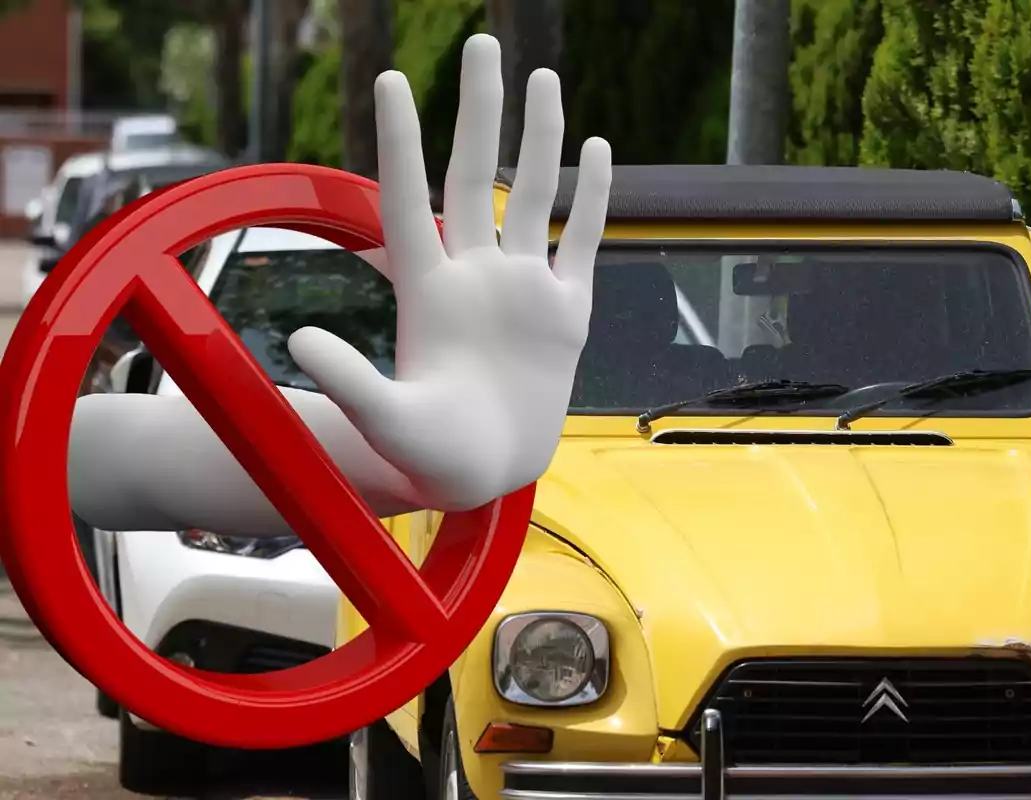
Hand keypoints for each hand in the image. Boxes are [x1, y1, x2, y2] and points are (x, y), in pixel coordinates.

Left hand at [287, 33, 611, 510]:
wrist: (487, 475)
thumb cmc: (430, 458)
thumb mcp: (386, 421)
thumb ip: (351, 380)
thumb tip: (299, 337)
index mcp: (427, 290)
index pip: (410, 196)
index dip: (401, 139)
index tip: (392, 80)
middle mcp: (474, 275)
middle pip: (477, 175)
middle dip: (480, 110)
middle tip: (483, 44)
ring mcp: (523, 290)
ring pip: (534, 196)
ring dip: (540, 137)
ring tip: (542, 77)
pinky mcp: (565, 313)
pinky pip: (581, 243)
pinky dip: (593, 199)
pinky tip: (599, 151)